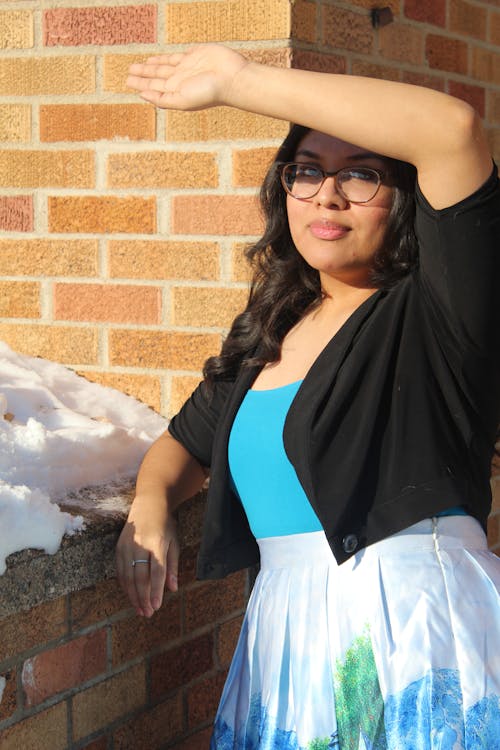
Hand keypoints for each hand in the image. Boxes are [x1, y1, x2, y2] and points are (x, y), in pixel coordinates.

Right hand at [116, 498, 178, 617]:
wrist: (149, 504)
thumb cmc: (166, 525)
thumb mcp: (174, 542)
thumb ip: (172, 566)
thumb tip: (172, 588)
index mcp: (157, 543)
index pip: (156, 572)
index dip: (156, 591)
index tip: (157, 606)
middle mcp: (140, 545)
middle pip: (140, 577)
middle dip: (143, 598)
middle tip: (148, 613)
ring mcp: (127, 546)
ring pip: (128, 577)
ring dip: (133, 595)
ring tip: (140, 609)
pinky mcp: (118, 547)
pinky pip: (120, 571)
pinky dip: (125, 585)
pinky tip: (131, 595)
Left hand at [126, 43, 248, 110]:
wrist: (230, 77)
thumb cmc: (209, 93)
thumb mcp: (182, 100)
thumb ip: (162, 99)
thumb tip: (142, 95)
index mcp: (176, 93)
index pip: (154, 89)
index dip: (141, 85)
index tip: (128, 82)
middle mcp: (179, 81)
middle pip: (156, 78)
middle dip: (142, 76)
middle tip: (128, 74)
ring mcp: (186, 68)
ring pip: (163, 67)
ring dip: (150, 67)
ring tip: (136, 66)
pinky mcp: (194, 55)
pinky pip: (175, 56)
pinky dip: (163, 58)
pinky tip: (154, 59)